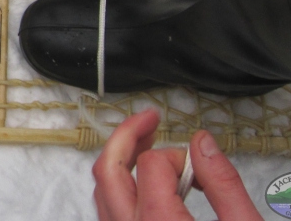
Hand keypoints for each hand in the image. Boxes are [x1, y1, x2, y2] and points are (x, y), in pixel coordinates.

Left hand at [92, 109, 261, 219]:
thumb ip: (224, 184)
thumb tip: (203, 142)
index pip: (151, 164)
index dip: (176, 154)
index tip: (197, 163)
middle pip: (107, 170)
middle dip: (126, 135)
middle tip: (148, 117)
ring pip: (101, 189)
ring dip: (119, 159)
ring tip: (143, 141)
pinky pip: (106, 208)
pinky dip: (117, 185)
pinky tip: (139, 179)